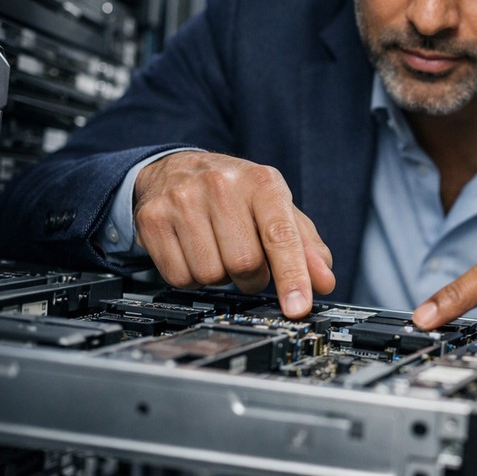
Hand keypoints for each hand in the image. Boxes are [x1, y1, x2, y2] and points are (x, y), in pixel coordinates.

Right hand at [133, 151, 334, 317]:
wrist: (177, 168)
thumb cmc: (236, 194)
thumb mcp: (278, 208)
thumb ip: (306, 246)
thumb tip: (324, 282)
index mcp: (261, 182)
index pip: (280, 236)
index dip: (292, 276)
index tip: (298, 307)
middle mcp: (221, 185)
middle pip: (245, 264)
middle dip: (252, 276)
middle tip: (248, 261)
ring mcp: (183, 200)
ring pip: (211, 275)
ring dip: (221, 277)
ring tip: (219, 250)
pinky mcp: (152, 219)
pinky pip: (179, 278)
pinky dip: (192, 277)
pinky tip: (195, 252)